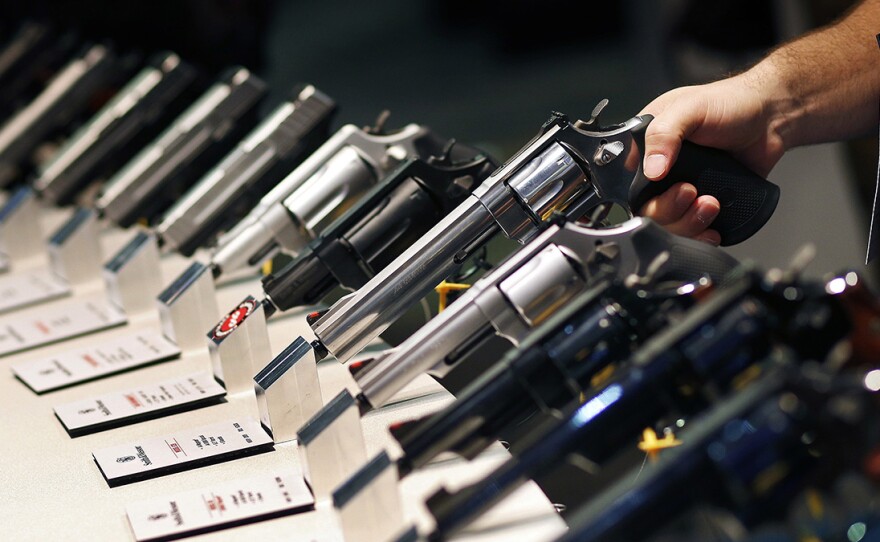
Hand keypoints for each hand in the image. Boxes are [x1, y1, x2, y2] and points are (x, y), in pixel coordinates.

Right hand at [637, 72, 787, 244]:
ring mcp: (683, 188)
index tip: (677, 186)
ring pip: (670, 224)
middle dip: (672, 211)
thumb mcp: (689, 108)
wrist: (771, 118)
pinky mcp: (704, 201)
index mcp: (648, 147)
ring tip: (711, 204)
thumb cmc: (730, 103)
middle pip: (650, 210)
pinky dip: (701, 234)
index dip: (647, 195)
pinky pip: (693, 229)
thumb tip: (652, 169)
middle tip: (693, 193)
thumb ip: (664, 134)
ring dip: (689, 222)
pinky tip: (712, 228)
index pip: (631, 184)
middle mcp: (662, 170)